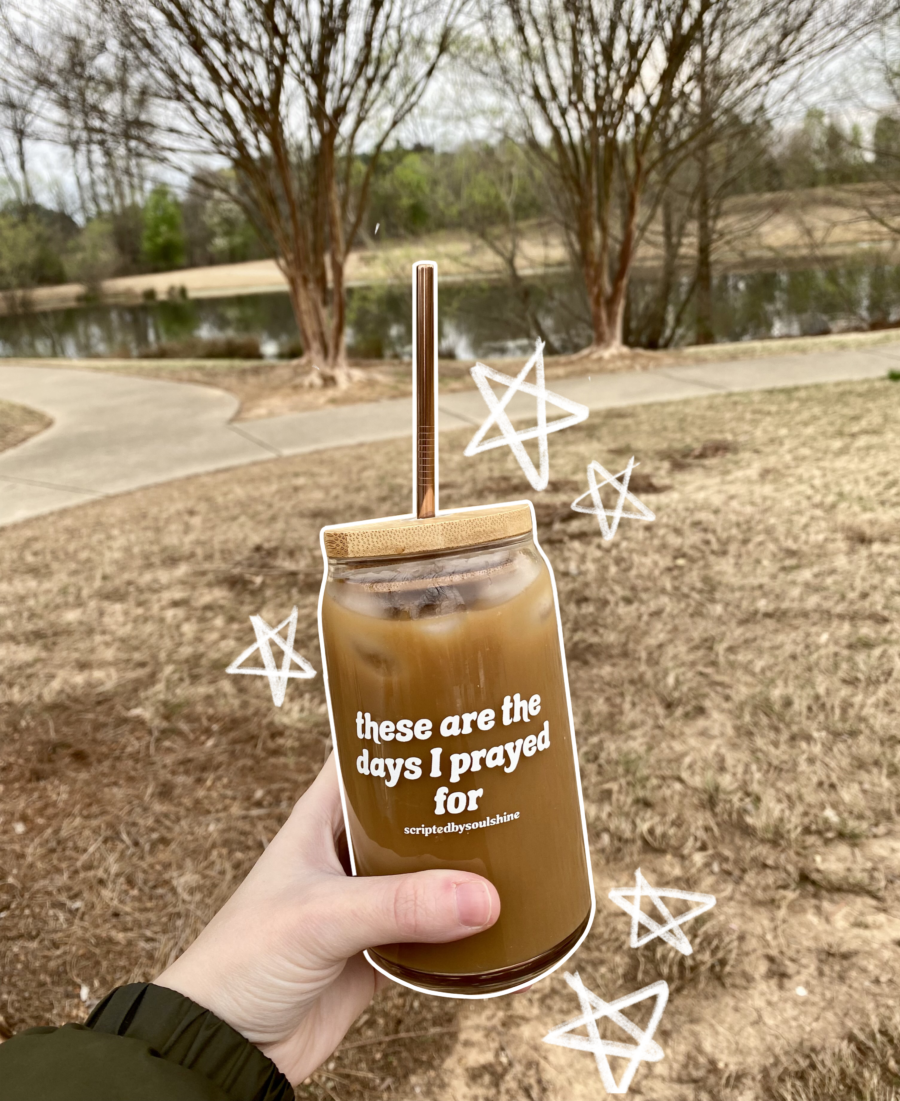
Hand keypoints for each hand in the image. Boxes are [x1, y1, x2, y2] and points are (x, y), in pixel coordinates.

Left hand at [155, 754, 499, 1084]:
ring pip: (431, 874)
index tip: (461, 721)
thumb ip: (400, 905)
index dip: (409, 735)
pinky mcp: (382, 952)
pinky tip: (506, 931)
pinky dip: (468, 935)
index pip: (368, 756)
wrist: (226, 1048)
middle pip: (413, 815)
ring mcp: (367, 903)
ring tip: (526, 855)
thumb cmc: (242, 960)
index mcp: (321, 819)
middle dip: (457, 806)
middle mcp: (348, 854)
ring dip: (469, 872)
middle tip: (514, 791)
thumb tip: (483, 897)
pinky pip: (436, 935)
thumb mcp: (320, 918)